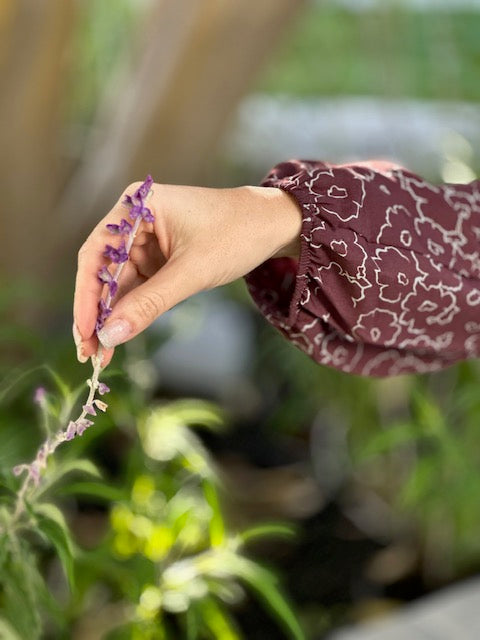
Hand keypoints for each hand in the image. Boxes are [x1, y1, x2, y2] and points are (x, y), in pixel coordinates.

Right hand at [73, 182, 301, 365]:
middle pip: (103, 271)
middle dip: (98, 312)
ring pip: (119, 283)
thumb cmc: (237, 234)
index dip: (86, 295)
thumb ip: (150, 303)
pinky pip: (138, 286)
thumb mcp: (192, 272)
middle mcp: (135, 219)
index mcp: (137, 205)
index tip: (84, 331)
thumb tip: (111, 335)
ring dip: (112, 316)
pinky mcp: (159, 257)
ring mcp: (146, 239)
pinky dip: (131, 310)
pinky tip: (120, 335)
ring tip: (100, 353)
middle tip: (89, 352)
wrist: (273, 227)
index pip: (97, 253)